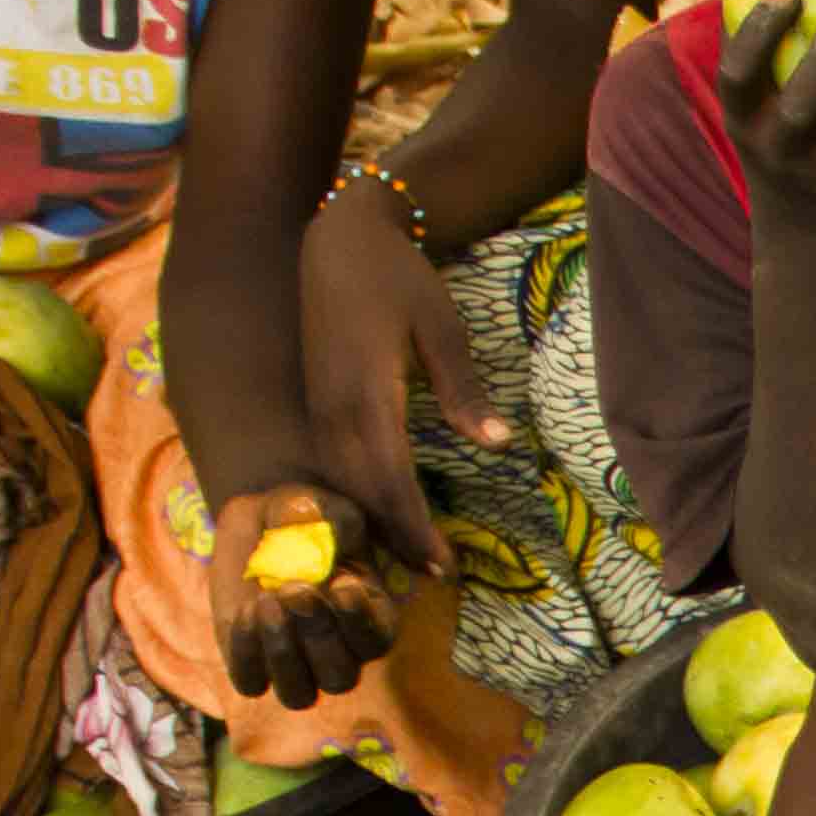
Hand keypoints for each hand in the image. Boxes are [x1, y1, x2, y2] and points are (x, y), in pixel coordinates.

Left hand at [205, 476, 395, 714]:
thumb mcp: (364, 494)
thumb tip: (439, 565)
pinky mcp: (248, 652)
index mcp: (370, 613)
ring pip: (298, 694)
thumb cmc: (318, 500)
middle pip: (339, 677)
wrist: (254, 493)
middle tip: (294, 590)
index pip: (377, 639)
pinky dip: (246, 655)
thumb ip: (400, 525)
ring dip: (283, 655)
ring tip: (265, 604)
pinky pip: (249, 681)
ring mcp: (290, 654)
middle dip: (317, 636)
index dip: (360, 623)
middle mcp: (334, 644)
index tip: (342, 586)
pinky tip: (243, 612)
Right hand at [298, 189, 498, 574]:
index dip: (415, 527)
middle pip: (363, 492)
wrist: (338, 239)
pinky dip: (357, 497)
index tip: (442, 564)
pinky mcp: (316, 404)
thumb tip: (498, 445)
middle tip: (435, 576)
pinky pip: (333, 465)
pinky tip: (382, 516)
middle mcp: (334, 409)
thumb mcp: (442, 328)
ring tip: (411, 558)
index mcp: (367, 393)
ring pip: (343, 484)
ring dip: (375, 523)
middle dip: (397, 538)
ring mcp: (319, 407)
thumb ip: (465, 391)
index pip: (391, 478)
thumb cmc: (398, 279)